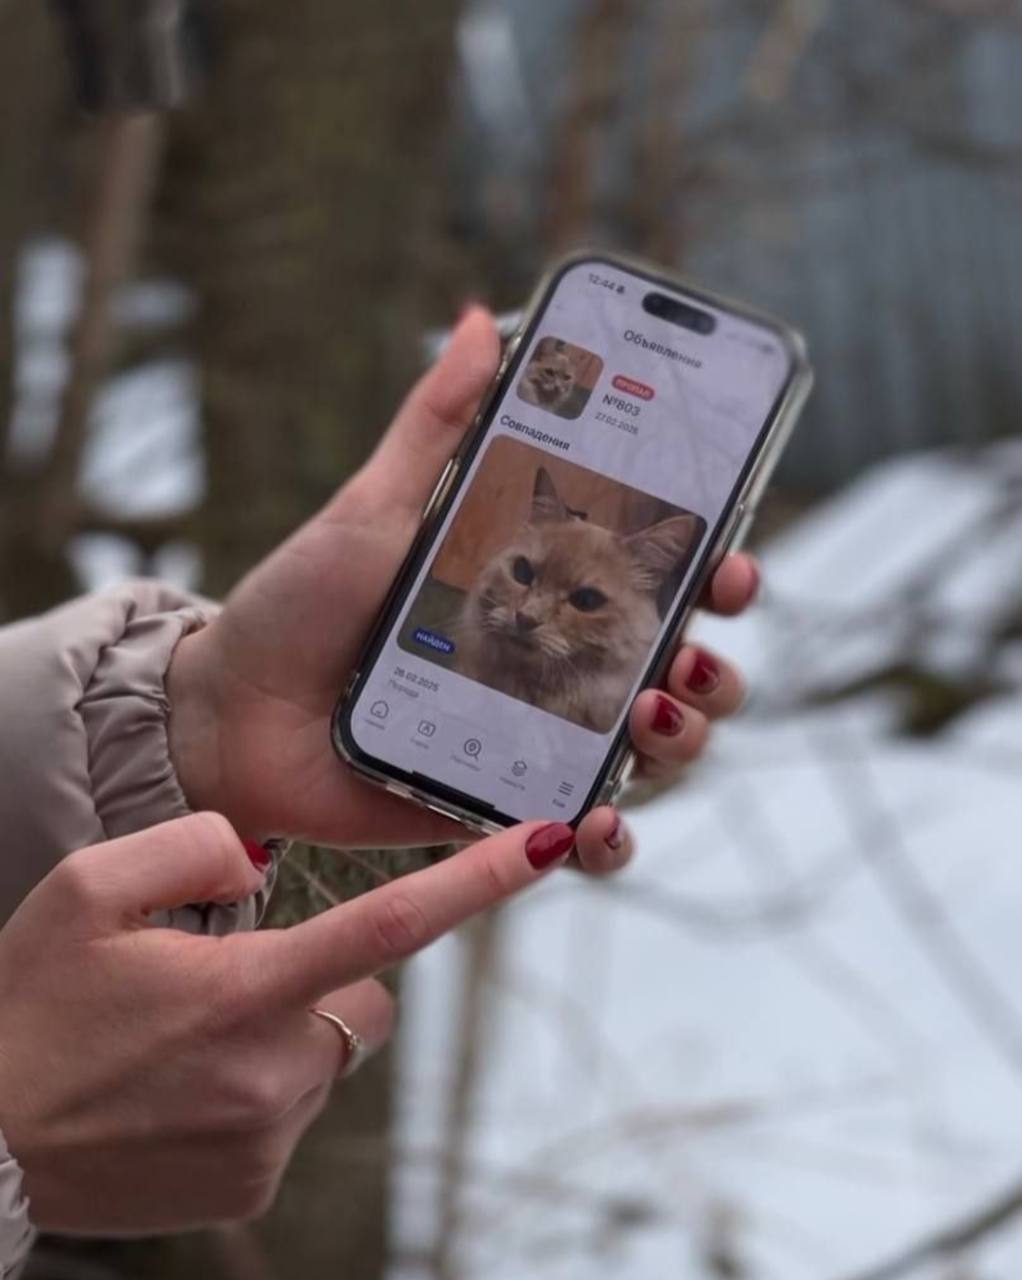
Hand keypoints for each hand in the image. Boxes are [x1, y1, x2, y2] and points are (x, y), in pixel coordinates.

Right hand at [0, 811, 575, 1233]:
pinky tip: (182, 1094)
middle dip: (325, 978)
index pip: (394, 922)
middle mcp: (275, 1070)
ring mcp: (269, 1138)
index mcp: (246, 990)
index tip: (550, 843)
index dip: (482, 879)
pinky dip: (260, 1092)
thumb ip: (189, 847)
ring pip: (328, 1055)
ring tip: (184, 1046)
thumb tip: (262, 864)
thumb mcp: (84, 892)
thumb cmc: (27, 1010)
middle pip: (365, 998)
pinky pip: (293, 1112)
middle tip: (227, 983)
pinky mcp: (254, 1187)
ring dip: (284, 1036)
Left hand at [167, 308, 756, 870]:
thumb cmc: (302, 604)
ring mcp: (538, 742)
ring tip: (648, 718)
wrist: (231, 714)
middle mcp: (560, 666)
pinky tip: (596, 820)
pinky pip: (586, 837)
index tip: (729, 561)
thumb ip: (438, 425)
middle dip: (714, 668)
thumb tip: (481, 319)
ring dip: (684, 743)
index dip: (714, 574)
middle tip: (690, 651)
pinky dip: (612, 838)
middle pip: (682, 673)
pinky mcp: (506, 811)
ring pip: (657, 754)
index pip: (657, 583)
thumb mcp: (374, 507)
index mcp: (547, 591)